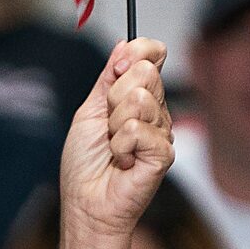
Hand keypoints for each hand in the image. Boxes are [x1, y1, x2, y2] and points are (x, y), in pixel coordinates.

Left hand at [57, 37, 172, 244]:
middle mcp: (154, 110)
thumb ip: (107, 78)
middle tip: (107, 126)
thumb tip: (123, 44)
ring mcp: (161, 131)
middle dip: (114, 97)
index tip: (116, 67)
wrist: (86, 204)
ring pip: (139, 99)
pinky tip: (123, 162)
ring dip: (114, 126)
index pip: (152, 54)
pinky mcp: (164, 152)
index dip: (137, 52)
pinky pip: (138, 129)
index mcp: (137, 96)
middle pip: (145, 71)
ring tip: (113, 148)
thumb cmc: (85, 165)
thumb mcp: (89, 112)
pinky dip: (120, 147)